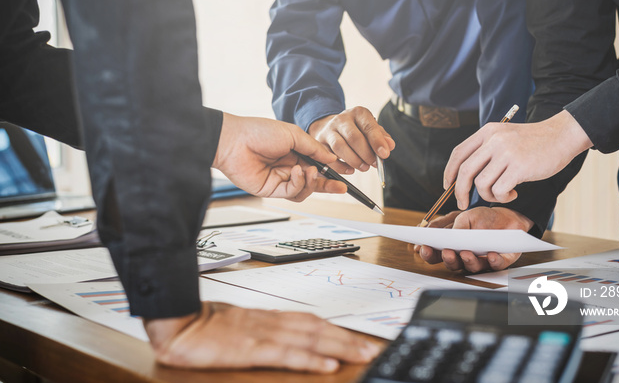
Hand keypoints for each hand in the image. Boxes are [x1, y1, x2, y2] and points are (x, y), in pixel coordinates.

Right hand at [145, 302, 380, 372]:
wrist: (179, 323)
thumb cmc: (206, 327)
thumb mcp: (240, 326)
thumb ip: (264, 331)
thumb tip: (288, 339)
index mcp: (269, 318)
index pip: (311, 321)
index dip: (337, 330)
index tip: (360, 339)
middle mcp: (272, 323)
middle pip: (318, 328)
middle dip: (348, 339)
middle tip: (373, 349)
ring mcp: (262, 335)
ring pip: (309, 338)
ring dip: (339, 346)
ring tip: (362, 355)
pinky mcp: (251, 349)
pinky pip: (286, 353)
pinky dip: (310, 359)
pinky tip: (326, 365)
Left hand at [213, 113, 346, 200]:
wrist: (234, 141)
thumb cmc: (260, 132)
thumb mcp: (293, 134)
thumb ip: (314, 148)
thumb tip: (331, 158)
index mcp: (295, 152)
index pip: (318, 164)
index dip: (333, 169)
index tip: (347, 171)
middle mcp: (289, 167)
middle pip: (314, 181)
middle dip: (329, 184)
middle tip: (342, 187)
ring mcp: (281, 179)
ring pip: (305, 190)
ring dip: (312, 182)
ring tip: (310, 171)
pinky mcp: (272, 190)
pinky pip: (292, 192)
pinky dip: (298, 183)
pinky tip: (297, 172)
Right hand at [308, 106, 394, 173]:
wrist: (330, 126)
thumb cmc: (356, 130)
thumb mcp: (370, 129)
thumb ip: (381, 137)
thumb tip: (390, 146)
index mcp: (358, 113)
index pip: (369, 126)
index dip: (377, 141)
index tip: (384, 154)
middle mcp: (342, 119)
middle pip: (354, 137)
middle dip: (366, 154)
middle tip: (373, 164)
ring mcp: (329, 130)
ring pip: (340, 147)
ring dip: (354, 160)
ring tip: (364, 167)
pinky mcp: (319, 142)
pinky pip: (329, 158)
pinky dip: (341, 167)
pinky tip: (350, 170)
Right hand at [414, 207, 532, 272]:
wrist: (507, 217)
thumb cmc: (482, 217)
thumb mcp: (464, 215)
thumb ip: (452, 224)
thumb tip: (438, 232)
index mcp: (452, 245)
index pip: (436, 253)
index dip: (428, 253)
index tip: (423, 248)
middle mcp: (464, 255)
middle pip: (451, 264)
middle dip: (447, 259)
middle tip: (446, 252)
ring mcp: (481, 260)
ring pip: (471, 267)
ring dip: (467, 261)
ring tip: (466, 252)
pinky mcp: (499, 261)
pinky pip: (495, 265)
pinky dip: (492, 261)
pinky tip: (490, 254)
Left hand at [444, 110, 592, 206]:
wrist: (562, 136)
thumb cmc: (534, 142)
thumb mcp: (505, 136)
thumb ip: (487, 150)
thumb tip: (465, 177)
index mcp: (487, 131)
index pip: (458, 153)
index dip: (449, 171)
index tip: (447, 185)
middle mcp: (494, 140)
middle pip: (465, 171)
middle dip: (459, 192)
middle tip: (462, 203)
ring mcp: (506, 153)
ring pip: (481, 183)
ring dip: (488, 195)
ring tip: (502, 193)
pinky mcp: (519, 167)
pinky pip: (499, 190)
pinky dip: (502, 197)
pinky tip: (513, 193)